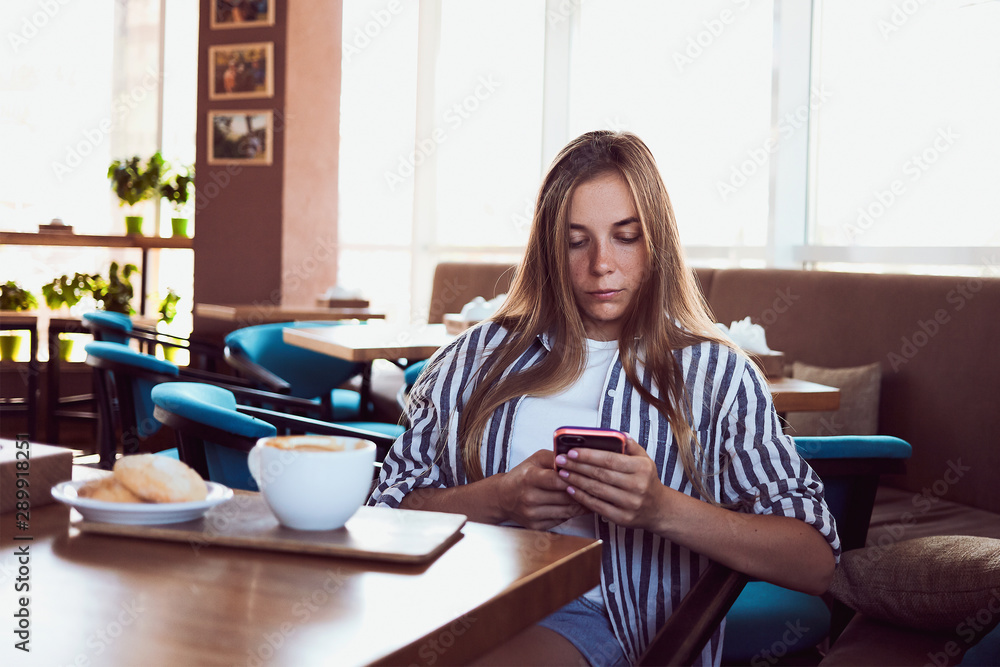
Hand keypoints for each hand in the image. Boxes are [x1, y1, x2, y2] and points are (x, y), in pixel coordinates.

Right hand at [497, 449, 589, 530]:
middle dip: (582, 492)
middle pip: (565, 497)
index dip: (574, 478)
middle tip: (598, 487)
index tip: (587, 475)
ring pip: (567, 511)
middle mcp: (529, 498)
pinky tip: (580, 506)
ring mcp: (532, 514)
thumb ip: (555, 457)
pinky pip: (562, 520)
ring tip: (593, 497)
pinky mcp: (536, 526)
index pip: (556, 480)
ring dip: (582, 504)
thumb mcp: (535, 459)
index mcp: (529, 478)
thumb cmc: (522, 476)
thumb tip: (575, 458)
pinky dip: (573, 513)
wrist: (503, 497)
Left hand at [554, 436, 669, 532]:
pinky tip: (570, 489)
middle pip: (601, 474)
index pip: (610, 459)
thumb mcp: (645, 460)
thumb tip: (619, 434)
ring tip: (562, 473)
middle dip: (577, 466)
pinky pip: (597, 506)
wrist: (658, 510)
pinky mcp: (622, 518)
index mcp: (641, 468)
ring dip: (576, 480)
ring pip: (597, 490)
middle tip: (560, 461)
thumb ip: (631, 446)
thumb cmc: (646, 481)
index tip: (571, 451)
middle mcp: (637, 486)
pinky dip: (582, 497)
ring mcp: (630, 503)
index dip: (589, 455)